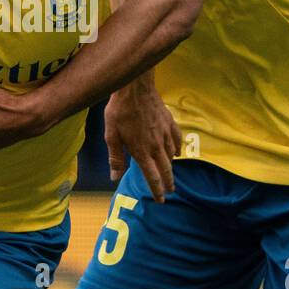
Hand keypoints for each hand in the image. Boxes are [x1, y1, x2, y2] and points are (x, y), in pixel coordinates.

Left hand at [104, 79, 181, 202]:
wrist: (135, 88)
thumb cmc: (120, 111)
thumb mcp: (111, 135)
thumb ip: (116, 157)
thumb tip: (115, 177)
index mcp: (141, 151)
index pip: (152, 177)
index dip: (157, 191)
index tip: (161, 200)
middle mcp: (156, 146)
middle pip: (166, 170)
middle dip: (168, 183)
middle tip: (171, 192)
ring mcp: (165, 134)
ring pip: (172, 156)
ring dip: (171, 167)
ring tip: (170, 174)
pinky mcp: (170, 122)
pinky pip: (177, 139)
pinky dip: (178, 148)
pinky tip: (177, 152)